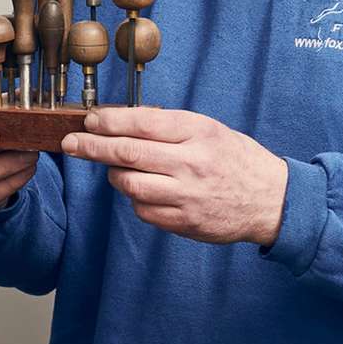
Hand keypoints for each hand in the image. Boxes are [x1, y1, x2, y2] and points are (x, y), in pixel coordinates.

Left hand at [60, 107, 288, 246]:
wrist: (271, 200)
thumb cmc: (236, 159)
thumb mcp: (209, 130)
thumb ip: (169, 126)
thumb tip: (123, 122)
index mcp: (198, 132)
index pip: (142, 123)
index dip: (109, 121)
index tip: (90, 121)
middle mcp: (191, 163)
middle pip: (127, 154)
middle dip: (92, 147)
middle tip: (72, 144)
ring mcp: (186, 196)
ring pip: (129, 185)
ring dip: (115, 176)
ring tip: (118, 169)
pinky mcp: (184, 222)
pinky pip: (143, 210)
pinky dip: (136, 199)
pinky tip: (145, 191)